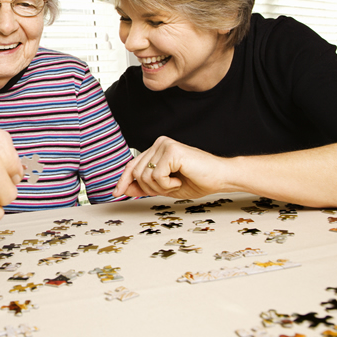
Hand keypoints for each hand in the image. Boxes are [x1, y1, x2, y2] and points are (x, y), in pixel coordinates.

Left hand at [113, 136, 229, 199]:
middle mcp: (158, 143)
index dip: (123, 180)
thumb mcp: (165, 187)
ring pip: (144, 176)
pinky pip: (156, 175)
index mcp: (156, 149)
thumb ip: (144, 186)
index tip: (116, 193)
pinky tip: (180, 180)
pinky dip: (167, 185)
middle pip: (136, 173)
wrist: (221, 178)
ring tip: (177, 183)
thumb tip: (123, 189)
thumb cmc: (197, 181)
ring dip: (160, 187)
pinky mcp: (171, 150)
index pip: (133, 165)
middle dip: (149, 188)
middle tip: (170, 188)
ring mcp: (164, 145)